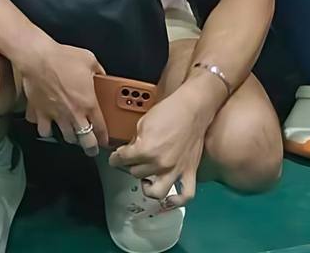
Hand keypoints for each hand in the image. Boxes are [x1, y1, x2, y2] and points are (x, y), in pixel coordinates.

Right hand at [16, 38, 107, 152]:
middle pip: (85, 141)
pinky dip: (47, 131)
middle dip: (90, 147)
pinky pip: (44, 130)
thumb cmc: (62, 58)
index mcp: (88, 103)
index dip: (104, 138)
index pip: (101, 128)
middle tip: (91, 147)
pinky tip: (48, 127)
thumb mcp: (89, 59)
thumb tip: (101, 75)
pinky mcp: (40, 113)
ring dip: (71, 138)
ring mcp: (56, 115)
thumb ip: (98, 70)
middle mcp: (73, 114)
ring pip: (66, 138)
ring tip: (72, 135)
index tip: (104, 140)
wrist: (37, 58)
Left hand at [109, 87, 211, 208]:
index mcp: (146, 150)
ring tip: (146, 179)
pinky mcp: (190, 172)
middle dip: (131, 165)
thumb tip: (130, 150)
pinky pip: (186, 195)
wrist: (194, 108)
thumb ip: (135, 140)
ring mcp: (176, 170)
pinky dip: (177, 201)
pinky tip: (169, 199)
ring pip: (155, 191)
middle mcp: (160, 164)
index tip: (116, 157)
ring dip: (147, 185)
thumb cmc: (168, 111)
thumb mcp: (143, 122)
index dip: (115, 157)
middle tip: (132, 159)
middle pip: (136, 173)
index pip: (122, 159)